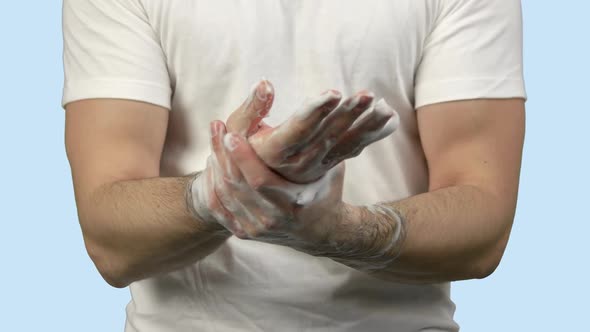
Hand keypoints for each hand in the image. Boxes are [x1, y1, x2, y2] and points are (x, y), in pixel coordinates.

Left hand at [207, 120, 346, 248]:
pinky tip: (212, 162)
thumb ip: (317, 148)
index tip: (231, 134)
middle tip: (217, 127)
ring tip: (215, 138)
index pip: (260, 181)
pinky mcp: (246, 233)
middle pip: (237, 185)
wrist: (322, 231)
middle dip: (223, 153)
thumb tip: (307, 114)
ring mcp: (257, 229)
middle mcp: (272, 219)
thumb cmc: (326, 191)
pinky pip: (219, 208)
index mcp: (293, 204)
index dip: (243, 157)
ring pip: (225, 194)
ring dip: (215, 164)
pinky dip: (212, 184)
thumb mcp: (329, 170)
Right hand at [226, 80, 399, 182]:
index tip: (333, 94)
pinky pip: (353, 149)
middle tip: (367, 95)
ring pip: (346, 144)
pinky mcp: (329, 164)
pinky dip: (372, 134)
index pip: (297, 131)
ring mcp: (317, 165)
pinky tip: (391, 119)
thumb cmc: (243, 154)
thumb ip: (250, 110)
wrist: (258, 193)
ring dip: (367, 126)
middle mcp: (299, 163)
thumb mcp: (237, 133)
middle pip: (328, 137)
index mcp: (275, 153)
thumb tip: (266, 83)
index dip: (315, 113)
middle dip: (349, 115)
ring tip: (386, 107)